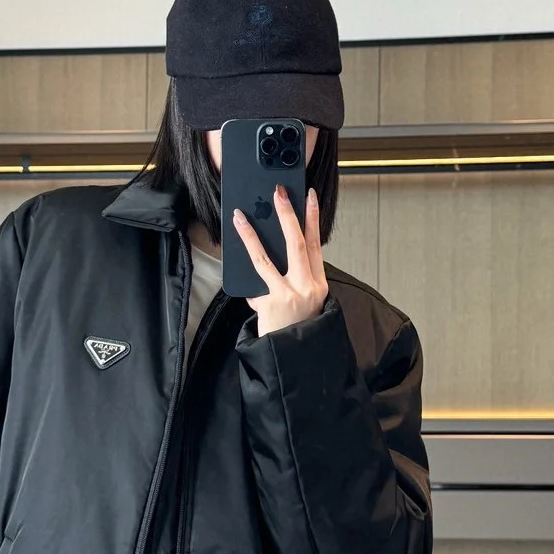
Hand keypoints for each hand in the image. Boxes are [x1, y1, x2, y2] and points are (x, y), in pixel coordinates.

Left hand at [231, 184, 328, 335]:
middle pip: (299, 243)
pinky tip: (235, 254)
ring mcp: (290, 295)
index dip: (312, 219)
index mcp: (319, 284)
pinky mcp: (272, 304)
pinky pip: (254, 281)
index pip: (315, 244)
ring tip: (242, 216)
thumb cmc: (297, 329)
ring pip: (269, 258)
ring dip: (253, 235)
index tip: (309, 197)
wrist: (296, 360)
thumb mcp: (304, 302)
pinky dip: (245, 269)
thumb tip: (269, 254)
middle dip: (289, 215)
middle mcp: (308, 287)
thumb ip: (292, 279)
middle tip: (280, 193)